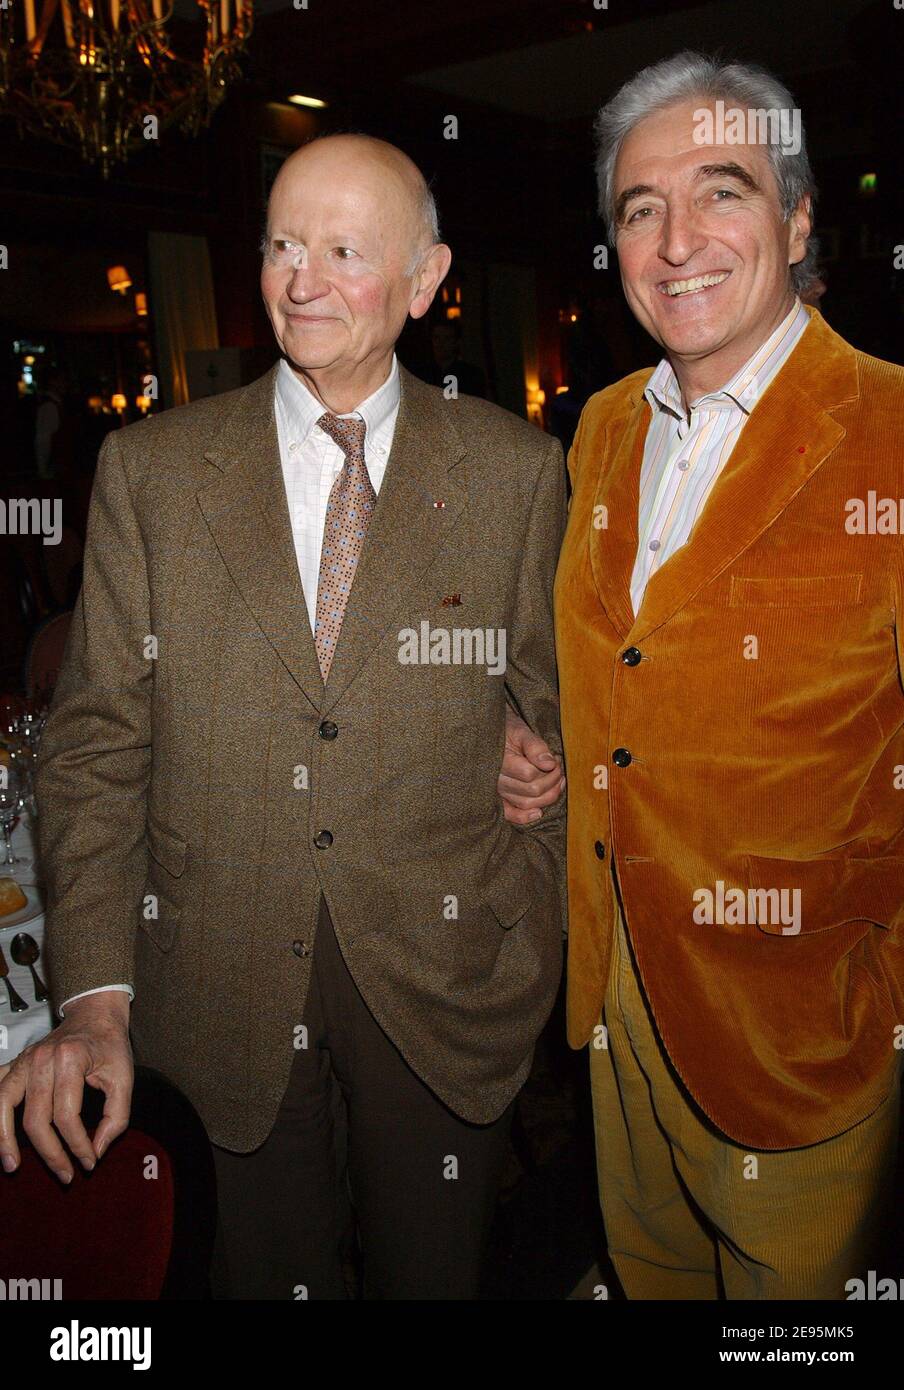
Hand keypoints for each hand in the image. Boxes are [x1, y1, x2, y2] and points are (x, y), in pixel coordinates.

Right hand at [0, 991, 132, 1182]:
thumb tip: (97, 1150)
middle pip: (36, 1119)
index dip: (78, 1145)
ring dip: (6, 1140)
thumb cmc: (110, 1046)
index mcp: (70, 1059)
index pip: (67, 1116)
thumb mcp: (124, 1078)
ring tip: (14, 1165)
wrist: (95, 1015)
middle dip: (51, 1153)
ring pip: (4, 1106)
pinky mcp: (14, 1065)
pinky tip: (0, 1138)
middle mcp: (41, 1059)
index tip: (90, 1161)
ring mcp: (23, 1061)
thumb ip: (116, 1116)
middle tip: (66, 1174)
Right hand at [498, 706, 565, 825]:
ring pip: (526, 803)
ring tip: (557, 781)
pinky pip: (509, 814)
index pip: (529, 774)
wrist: (490, 733)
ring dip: (547, 796)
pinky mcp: (499, 798)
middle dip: (552, 780)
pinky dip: (524, 817)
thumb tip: (549, 764)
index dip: (549, 769)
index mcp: (498, 760)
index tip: (556, 759)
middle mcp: (495, 779)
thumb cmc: (506, 730)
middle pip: (531, 790)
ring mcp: (496, 791)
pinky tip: (539, 812)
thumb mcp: (520, 730)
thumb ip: (535, 746)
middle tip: (559, 768)